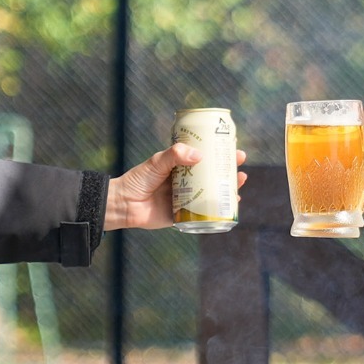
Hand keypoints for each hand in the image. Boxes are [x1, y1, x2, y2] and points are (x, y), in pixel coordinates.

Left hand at [105, 145, 248, 230]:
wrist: (124, 204)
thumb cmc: (137, 180)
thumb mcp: (156, 162)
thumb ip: (174, 155)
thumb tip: (199, 155)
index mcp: (180, 167)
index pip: (203, 158)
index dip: (218, 153)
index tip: (232, 147)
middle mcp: (185, 183)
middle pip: (212, 175)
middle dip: (228, 170)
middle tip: (240, 165)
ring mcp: (185, 199)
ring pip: (212, 193)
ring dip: (228, 189)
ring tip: (239, 184)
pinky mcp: (183, 215)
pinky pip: (204, 213)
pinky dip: (218, 211)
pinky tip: (230, 207)